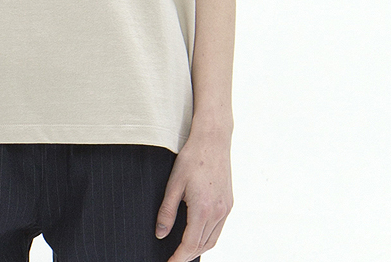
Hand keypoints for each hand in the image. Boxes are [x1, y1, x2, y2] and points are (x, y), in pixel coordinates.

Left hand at [155, 129, 233, 260]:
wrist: (213, 139)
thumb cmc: (192, 158)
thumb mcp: (174, 183)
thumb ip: (167, 211)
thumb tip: (161, 234)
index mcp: (203, 209)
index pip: (190, 245)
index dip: (178, 258)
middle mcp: (218, 212)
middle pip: (202, 245)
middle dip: (187, 255)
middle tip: (174, 259)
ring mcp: (226, 208)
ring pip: (213, 239)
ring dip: (198, 248)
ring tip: (184, 251)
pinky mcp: (229, 203)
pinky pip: (219, 228)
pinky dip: (208, 237)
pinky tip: (198, 235)